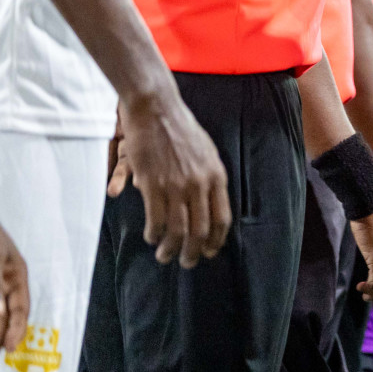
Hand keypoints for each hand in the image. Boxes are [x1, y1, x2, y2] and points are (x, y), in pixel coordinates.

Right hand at [113, 86, 231, 267]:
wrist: (156, 109)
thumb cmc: (180, 128)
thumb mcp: (204, 151)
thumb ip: (205, 177)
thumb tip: (200, 201)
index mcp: (216, 175)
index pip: (221, 217)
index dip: (215, 239)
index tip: (209, 251)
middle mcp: (199, 183)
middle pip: (200, 229)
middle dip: (194, 251)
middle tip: (187, 262)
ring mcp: (176, 185)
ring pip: (177, 230)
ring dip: (171, 248)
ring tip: (165, 256)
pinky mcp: (153, 184)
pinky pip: (156, 218)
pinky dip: (153, 233)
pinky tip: (151, 237)